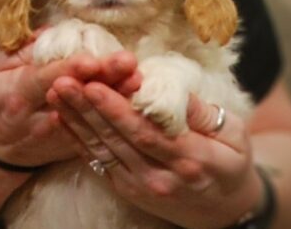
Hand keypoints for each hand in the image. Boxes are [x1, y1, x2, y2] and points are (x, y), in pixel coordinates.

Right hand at [0, 40, 140, 167]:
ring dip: (116, 97)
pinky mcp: (72, 146)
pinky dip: (115, 114)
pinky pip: (96, 130)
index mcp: (15, 95)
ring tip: (136, 78)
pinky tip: (135, 98)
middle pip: (74, 97)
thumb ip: (16, 51)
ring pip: (90, 116)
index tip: (91, 60)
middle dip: (103, 80)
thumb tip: (47, 32)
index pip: (43, 80)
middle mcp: (38, 119)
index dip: (68, 70)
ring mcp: (58, 135)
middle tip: (127, 62)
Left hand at [47, 79, 262, 228]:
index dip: (116, 109)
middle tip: (62, 81)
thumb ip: (202, 112)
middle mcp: (160, 177)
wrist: (225, 209)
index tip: (94, 84)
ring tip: (55, 94)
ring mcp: (141, 186)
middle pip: (117, 139)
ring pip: (102, 149)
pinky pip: (99, 163)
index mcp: (190, 159)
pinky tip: (62, 119)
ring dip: (75, 121)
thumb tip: (172, 90)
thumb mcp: (234, 133)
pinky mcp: (129, 189)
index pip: (145, 132)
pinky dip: (78, 140)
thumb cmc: (231, 162)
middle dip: (85, 108)